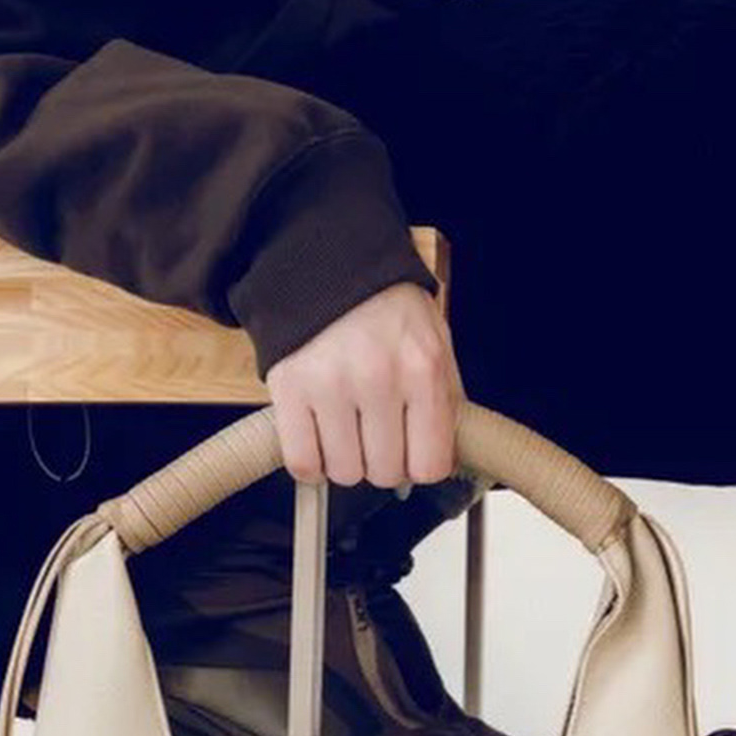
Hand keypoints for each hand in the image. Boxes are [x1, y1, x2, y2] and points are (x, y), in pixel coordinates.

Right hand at [262, 278, 464, 488]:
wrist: (326, 263)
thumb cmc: (384, 305)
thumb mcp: (435, 340)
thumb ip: (446, 396)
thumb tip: (445, 453)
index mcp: (421, 368)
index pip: (429, 463)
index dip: (420, 464)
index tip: (412, 454)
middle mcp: (377, 378)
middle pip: (384, 472)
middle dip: (382, 462)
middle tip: (376, 437)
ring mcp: (329, 385)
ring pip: (343, 472)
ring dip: (346, 462)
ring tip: (346, 431)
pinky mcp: (289, 389)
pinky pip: (302, 461)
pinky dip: (310, 464)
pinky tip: (319, 441)